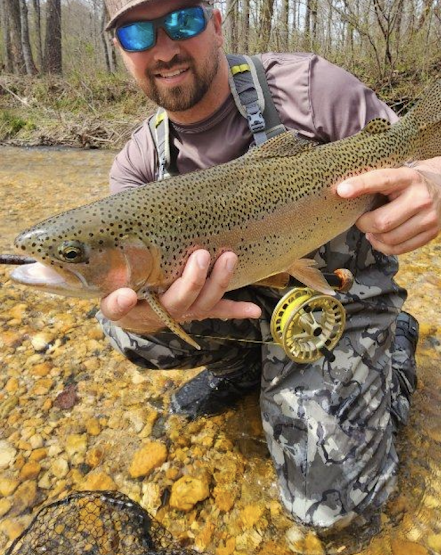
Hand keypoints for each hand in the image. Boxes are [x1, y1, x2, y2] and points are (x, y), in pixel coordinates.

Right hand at [99, 249, 261, 331]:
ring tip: (228, 257)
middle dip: (191, 281)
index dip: (120, 304)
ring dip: (218, 282)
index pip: (117, 307)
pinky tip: (254, 311)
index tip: (123, 294)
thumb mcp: (104, 264)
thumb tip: (73, 241)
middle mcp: (153, 312)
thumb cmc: (119, 270)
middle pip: (174, 304)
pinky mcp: (196, 308)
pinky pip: (218, 311)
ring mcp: (179, 311)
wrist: (137, 297)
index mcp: (123, 303)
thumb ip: (98, 252)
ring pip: (201, 304)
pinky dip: (236, 310)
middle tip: (200, 255)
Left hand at [336, 166, 440, 254]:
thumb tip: (342, 194)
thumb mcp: (394, 175)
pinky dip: (383, 246)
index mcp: (408, 177)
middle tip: (360, 219)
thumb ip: (374, 183)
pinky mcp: (432, 233)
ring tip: (371, 228)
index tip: (341, 191)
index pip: (382, 180)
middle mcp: (421, 198)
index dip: (361, 185)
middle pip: (382, 222)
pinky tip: (380, 237)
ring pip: (389, 239)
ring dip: (373, 236)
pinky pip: (398, 249)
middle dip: (363, 223)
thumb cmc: (406, 184)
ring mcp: (429, 217)